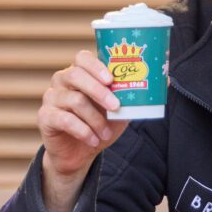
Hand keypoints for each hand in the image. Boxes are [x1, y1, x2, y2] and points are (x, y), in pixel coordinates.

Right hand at [36, 50, 127, 211]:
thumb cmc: (101, 125)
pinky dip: (82, 130)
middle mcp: (62, 81)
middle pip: (75, 75)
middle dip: (98, 91)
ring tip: (105, 133)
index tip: (111, 78)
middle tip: (116, 106)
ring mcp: (51, 98)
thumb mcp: (121, 110)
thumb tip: (166, 78)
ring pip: (73, 100)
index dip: (95, 65)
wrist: (79, 153)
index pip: (82, 58)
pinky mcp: (45, 117)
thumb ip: (135, 94)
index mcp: (80, 74)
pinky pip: (64, 119)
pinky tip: (93, 140)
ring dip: (94, 118)